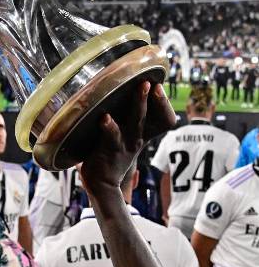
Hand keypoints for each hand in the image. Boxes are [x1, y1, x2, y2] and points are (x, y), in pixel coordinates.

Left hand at [80, 81, 175, 197]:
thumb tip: (115, 91)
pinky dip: (109, 126)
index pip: (164, 119)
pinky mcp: (110, 149)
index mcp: (142, 134)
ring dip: (140, 103)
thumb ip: (122, 118)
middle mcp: (138, 137)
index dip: (164, 103)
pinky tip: (105, 118)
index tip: (158, 85)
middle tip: (154, 82)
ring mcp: (126, 143)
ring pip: (137, 120)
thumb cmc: (109, 154)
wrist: (101, 183)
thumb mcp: (122, 136)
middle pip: (155, 116)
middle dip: (159, 99)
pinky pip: (112, 136)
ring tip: (142, 87)